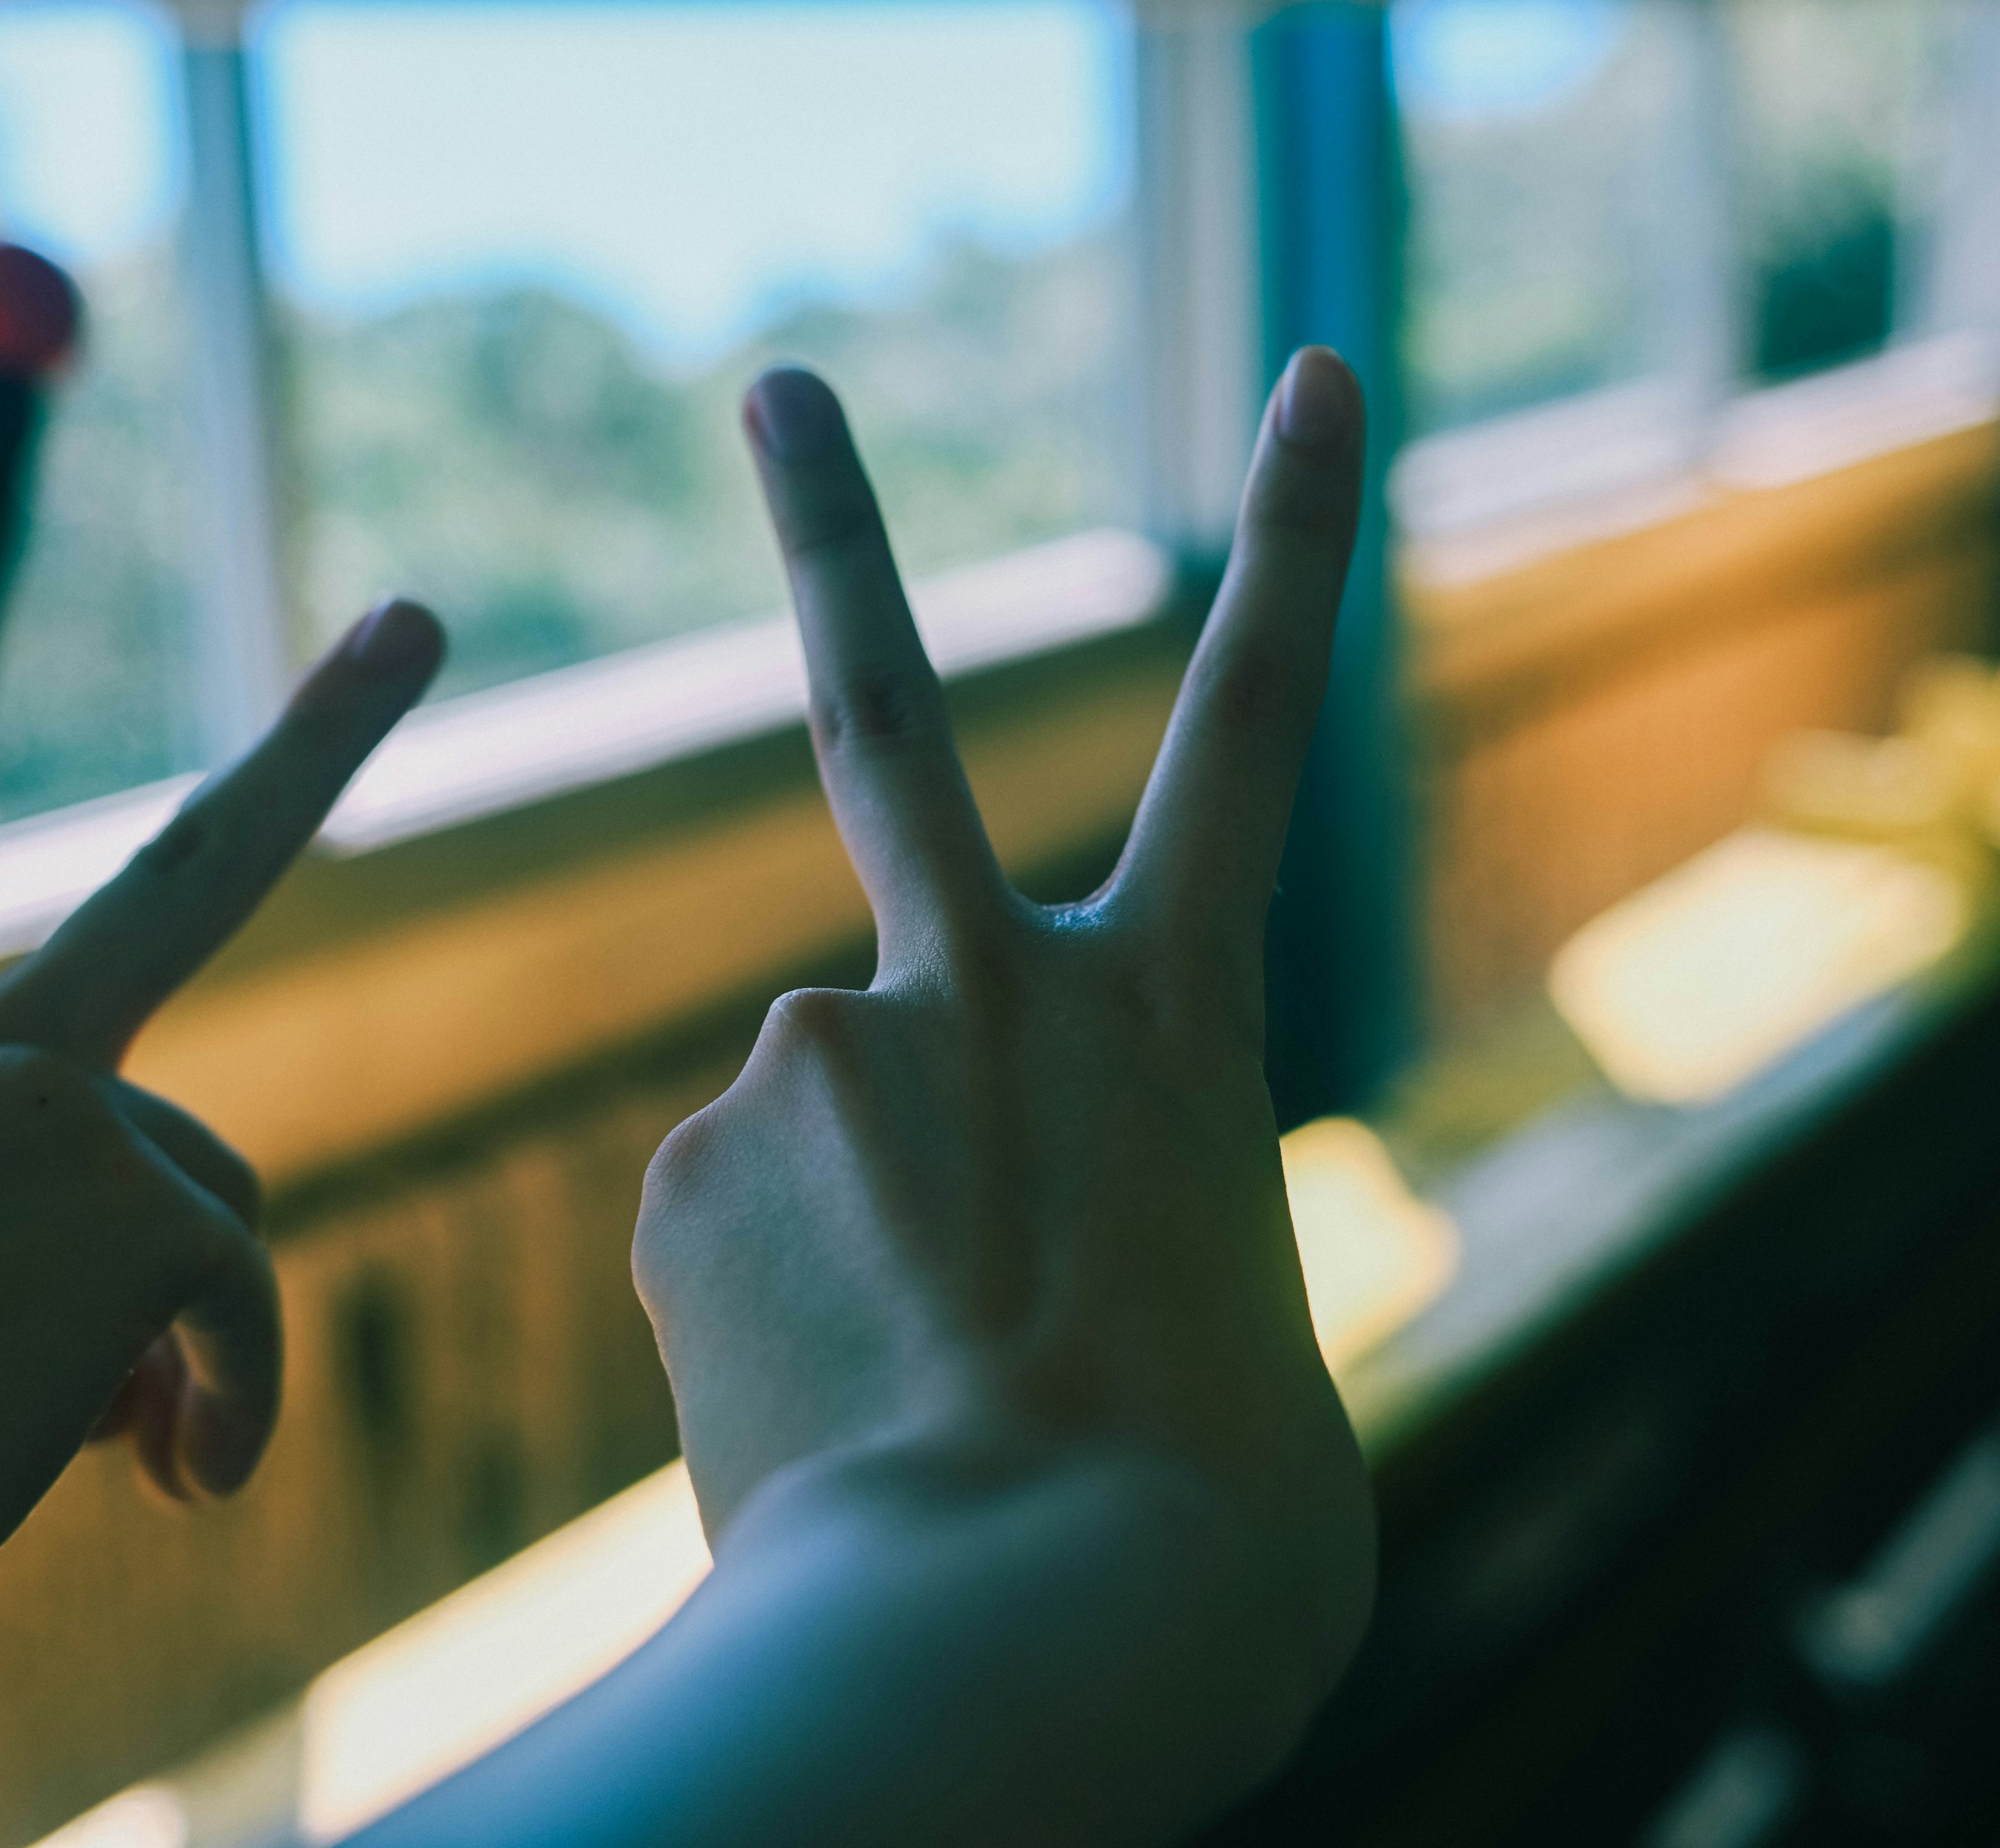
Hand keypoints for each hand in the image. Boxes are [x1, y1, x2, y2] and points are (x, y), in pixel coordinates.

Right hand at [0, 508, 440, 1840]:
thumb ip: (13, 1248)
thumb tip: (171, 1331)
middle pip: (194, 869)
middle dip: (322, 736)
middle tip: (415, 621)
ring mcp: (55, 1108)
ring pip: (211, 1211)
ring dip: (162, 1345)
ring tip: (27, 1434)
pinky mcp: (133, 1205)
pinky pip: (243, 1311)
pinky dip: (221, 1414)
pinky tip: (159, 1483)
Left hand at [633, 351, 1378, 1778]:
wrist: (1028, 1635)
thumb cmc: (1199, 1543)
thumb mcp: (1233, 1347)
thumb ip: (1132, 1241)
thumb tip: (1012, 1263)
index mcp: (1179, 1014)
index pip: (1259, 726)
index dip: (1295, 541)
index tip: (1310, 365)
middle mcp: (987, 987)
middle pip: (891, 697)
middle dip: (835, 518)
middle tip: (773, 381)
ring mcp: (820, 1060)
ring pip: (819, 1126)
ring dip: (855, 1246)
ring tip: (911, 1402)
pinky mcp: (689, 1173)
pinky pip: (731, 1237)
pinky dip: (772, 1322)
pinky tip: (828, 1423)